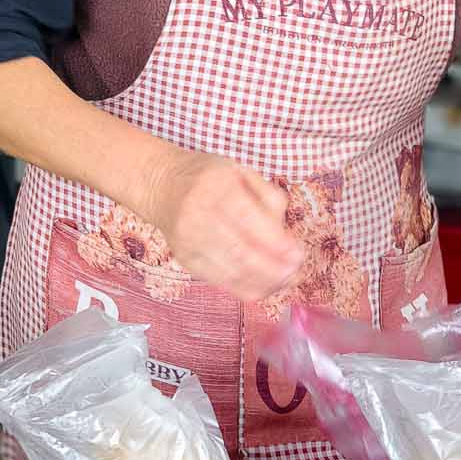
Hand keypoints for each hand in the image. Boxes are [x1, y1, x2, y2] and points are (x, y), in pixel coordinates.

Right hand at [138, 148, 301, 302]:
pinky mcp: (186, 259)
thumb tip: (285, 235)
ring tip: (286, 281)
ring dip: (264, 283)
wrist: (162, 186)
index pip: (248, 219)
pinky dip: (246, 288)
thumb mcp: (241, 171)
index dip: (275, 242)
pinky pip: (220, 281)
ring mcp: (189, 241)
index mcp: (217, 186)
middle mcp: (198, 214)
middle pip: (240, 252)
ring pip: (231, 272)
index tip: (298, 254)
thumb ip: (268, 196)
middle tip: (296, 272)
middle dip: (274, 269)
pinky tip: (265, 287)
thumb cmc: (208, 177)